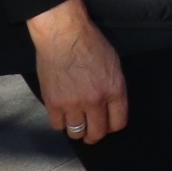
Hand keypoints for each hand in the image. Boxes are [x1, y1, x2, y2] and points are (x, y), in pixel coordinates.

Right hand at [27, 0, 125, 144]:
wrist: (64, 36)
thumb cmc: (90, 44)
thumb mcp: (114, 65)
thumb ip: (113, 88)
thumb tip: (111, 105)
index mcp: (114, 91)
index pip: (118, 123)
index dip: (112, 127)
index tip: (108, 125)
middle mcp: (95, 101)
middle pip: (97, 132)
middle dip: (95, 134)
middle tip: (91, 132)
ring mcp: (73, 104)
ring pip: (76, 132)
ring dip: (77, 130)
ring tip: (76, 123)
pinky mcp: (53, 103)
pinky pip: (57, 125)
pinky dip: (60, 122)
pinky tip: (62, 115)